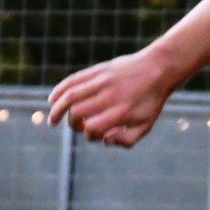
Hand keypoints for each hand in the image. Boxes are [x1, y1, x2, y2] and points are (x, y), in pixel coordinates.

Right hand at [50, 51, 170, 149]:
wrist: (158, 68)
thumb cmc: (150, 101)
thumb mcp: (146, 125)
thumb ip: (126, 140)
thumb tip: (104, 140)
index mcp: (122, 112)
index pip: (93, 128)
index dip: (89, 135)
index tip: (94, 134)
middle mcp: (110, 96)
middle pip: (78, 113)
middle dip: (73, 124)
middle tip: (77, 126)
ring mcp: (102, 81)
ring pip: (70, 95)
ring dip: (57, 109)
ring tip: (53, 120)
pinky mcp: (98, 70)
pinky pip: (73, 80)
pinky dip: (59, 90)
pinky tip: (52, 100)